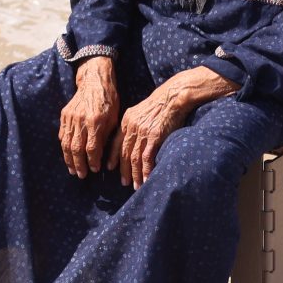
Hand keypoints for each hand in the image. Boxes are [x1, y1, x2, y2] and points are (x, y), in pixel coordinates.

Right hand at [59, 57, 121, 178]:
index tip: (94, 170)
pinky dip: (64, 146)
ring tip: (72, 169)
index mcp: (95, 121)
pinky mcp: (64, 115)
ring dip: (68, 159)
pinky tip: (67, 154)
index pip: (91, 148)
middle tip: (81, 175)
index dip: (92, 161)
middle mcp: (81, 120)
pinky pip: (62, 134)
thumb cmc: (109, 101)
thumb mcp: (113, 119)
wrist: (94, 82)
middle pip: (76, 148)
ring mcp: (70, 117)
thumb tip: (100, 157)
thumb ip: (105, 137)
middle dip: (78, 164)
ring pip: (66, 143)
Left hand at [115, 67, 235, 188]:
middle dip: (124, 170)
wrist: (173, 96)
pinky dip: (146, 171)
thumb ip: (134, 125)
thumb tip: (132, 139)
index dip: (112, 156)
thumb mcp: (140, 112)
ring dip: (135, 174)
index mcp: (127, 121)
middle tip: (124, 183)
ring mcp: (143, 132)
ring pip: (135, 158)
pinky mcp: (155, 136)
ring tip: (136, 185)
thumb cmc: (159, 105)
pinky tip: (147, 179)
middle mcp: (132, 127)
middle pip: (124, 153)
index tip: (109, 168)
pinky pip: (147, 158)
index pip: (115, 142)